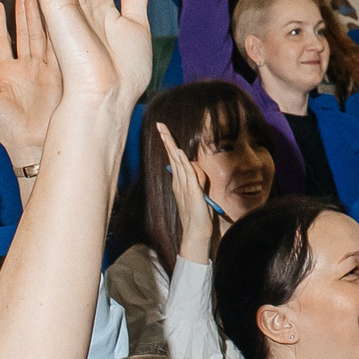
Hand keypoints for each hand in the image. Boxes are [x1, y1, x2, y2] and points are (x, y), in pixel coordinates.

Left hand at [0, 0, 62, 166]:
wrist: (32, 147)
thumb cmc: (7, 130)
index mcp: (7, 73)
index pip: (3, 41)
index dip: (0, 23)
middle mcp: (27, 68)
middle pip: (25, 34)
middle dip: (23, 13)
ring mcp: (44, 70)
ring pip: (41, 37)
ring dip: (38, 17)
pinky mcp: (59, 75)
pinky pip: (55, 50)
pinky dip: (54, 32)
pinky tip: (53, 16)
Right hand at [158, 121, 215, 261]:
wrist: (196, 234)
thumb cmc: (198, 217)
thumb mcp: (199, 194)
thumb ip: (197, 181)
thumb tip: (195, 168)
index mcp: (180, 183)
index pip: (174, 159)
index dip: (170, 145)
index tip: (164, 132)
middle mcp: (179, 182)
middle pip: (172, 156)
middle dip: (166, 140)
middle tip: (160, 125)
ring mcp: (184, 186)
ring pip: (177, 161)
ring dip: (171, 145)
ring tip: (164, 132)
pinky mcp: (192, 191)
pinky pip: (186, 173)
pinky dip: (182, 161)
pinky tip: (177, 151)